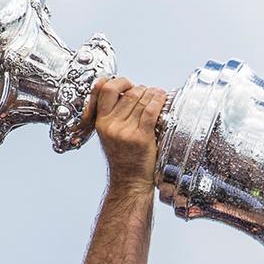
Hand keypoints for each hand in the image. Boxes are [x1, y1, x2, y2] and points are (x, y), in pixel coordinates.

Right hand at [89, 76, 166, 195]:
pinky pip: (150, 111)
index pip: (103, 89)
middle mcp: (110, 125)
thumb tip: (128, 92)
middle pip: (128, 93)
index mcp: (100, 122)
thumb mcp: (109, 135)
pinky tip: (162, 98)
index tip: (127, 84)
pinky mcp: (141, 138)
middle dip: (140, 89)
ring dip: (152, 93)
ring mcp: (125, 132)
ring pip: (140, 99)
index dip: (117, 81)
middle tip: (147, 93)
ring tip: (157, 95)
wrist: (130, 181)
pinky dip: (158, 101)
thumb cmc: (123, 158)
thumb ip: (113, 115)